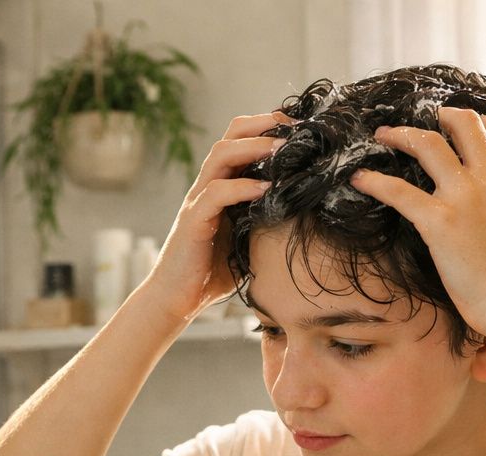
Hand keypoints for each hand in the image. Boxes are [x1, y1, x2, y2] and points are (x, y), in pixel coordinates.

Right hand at [133, 112, 291, 322]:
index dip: (268, 127)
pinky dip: (241, 187)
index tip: (300, 126)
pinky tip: (265, 189)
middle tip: (296, 126)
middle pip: (230, 136)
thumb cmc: (213, 272)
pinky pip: (216, 193)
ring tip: (283, 149)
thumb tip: (307, 215)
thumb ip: (267, 222)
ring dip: (253, 147)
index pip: (241, 141)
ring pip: (220, 156)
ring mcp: (198, 201)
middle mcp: (208, 186)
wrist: (177, 299)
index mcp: (222, 187)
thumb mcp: (249, 240)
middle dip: (263, 125)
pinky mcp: (193, 221)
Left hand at [349, 108, 485, 343]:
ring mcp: (465, 197)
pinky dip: (375, 181)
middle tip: (421, 120)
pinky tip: (359, 179)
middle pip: (465, 125)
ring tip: (383, 135)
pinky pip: (398, 191)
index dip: (475, 122)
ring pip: (428, 144)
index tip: (457, 122)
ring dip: (402, 134)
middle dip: (440, 116)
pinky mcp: (439, 221)